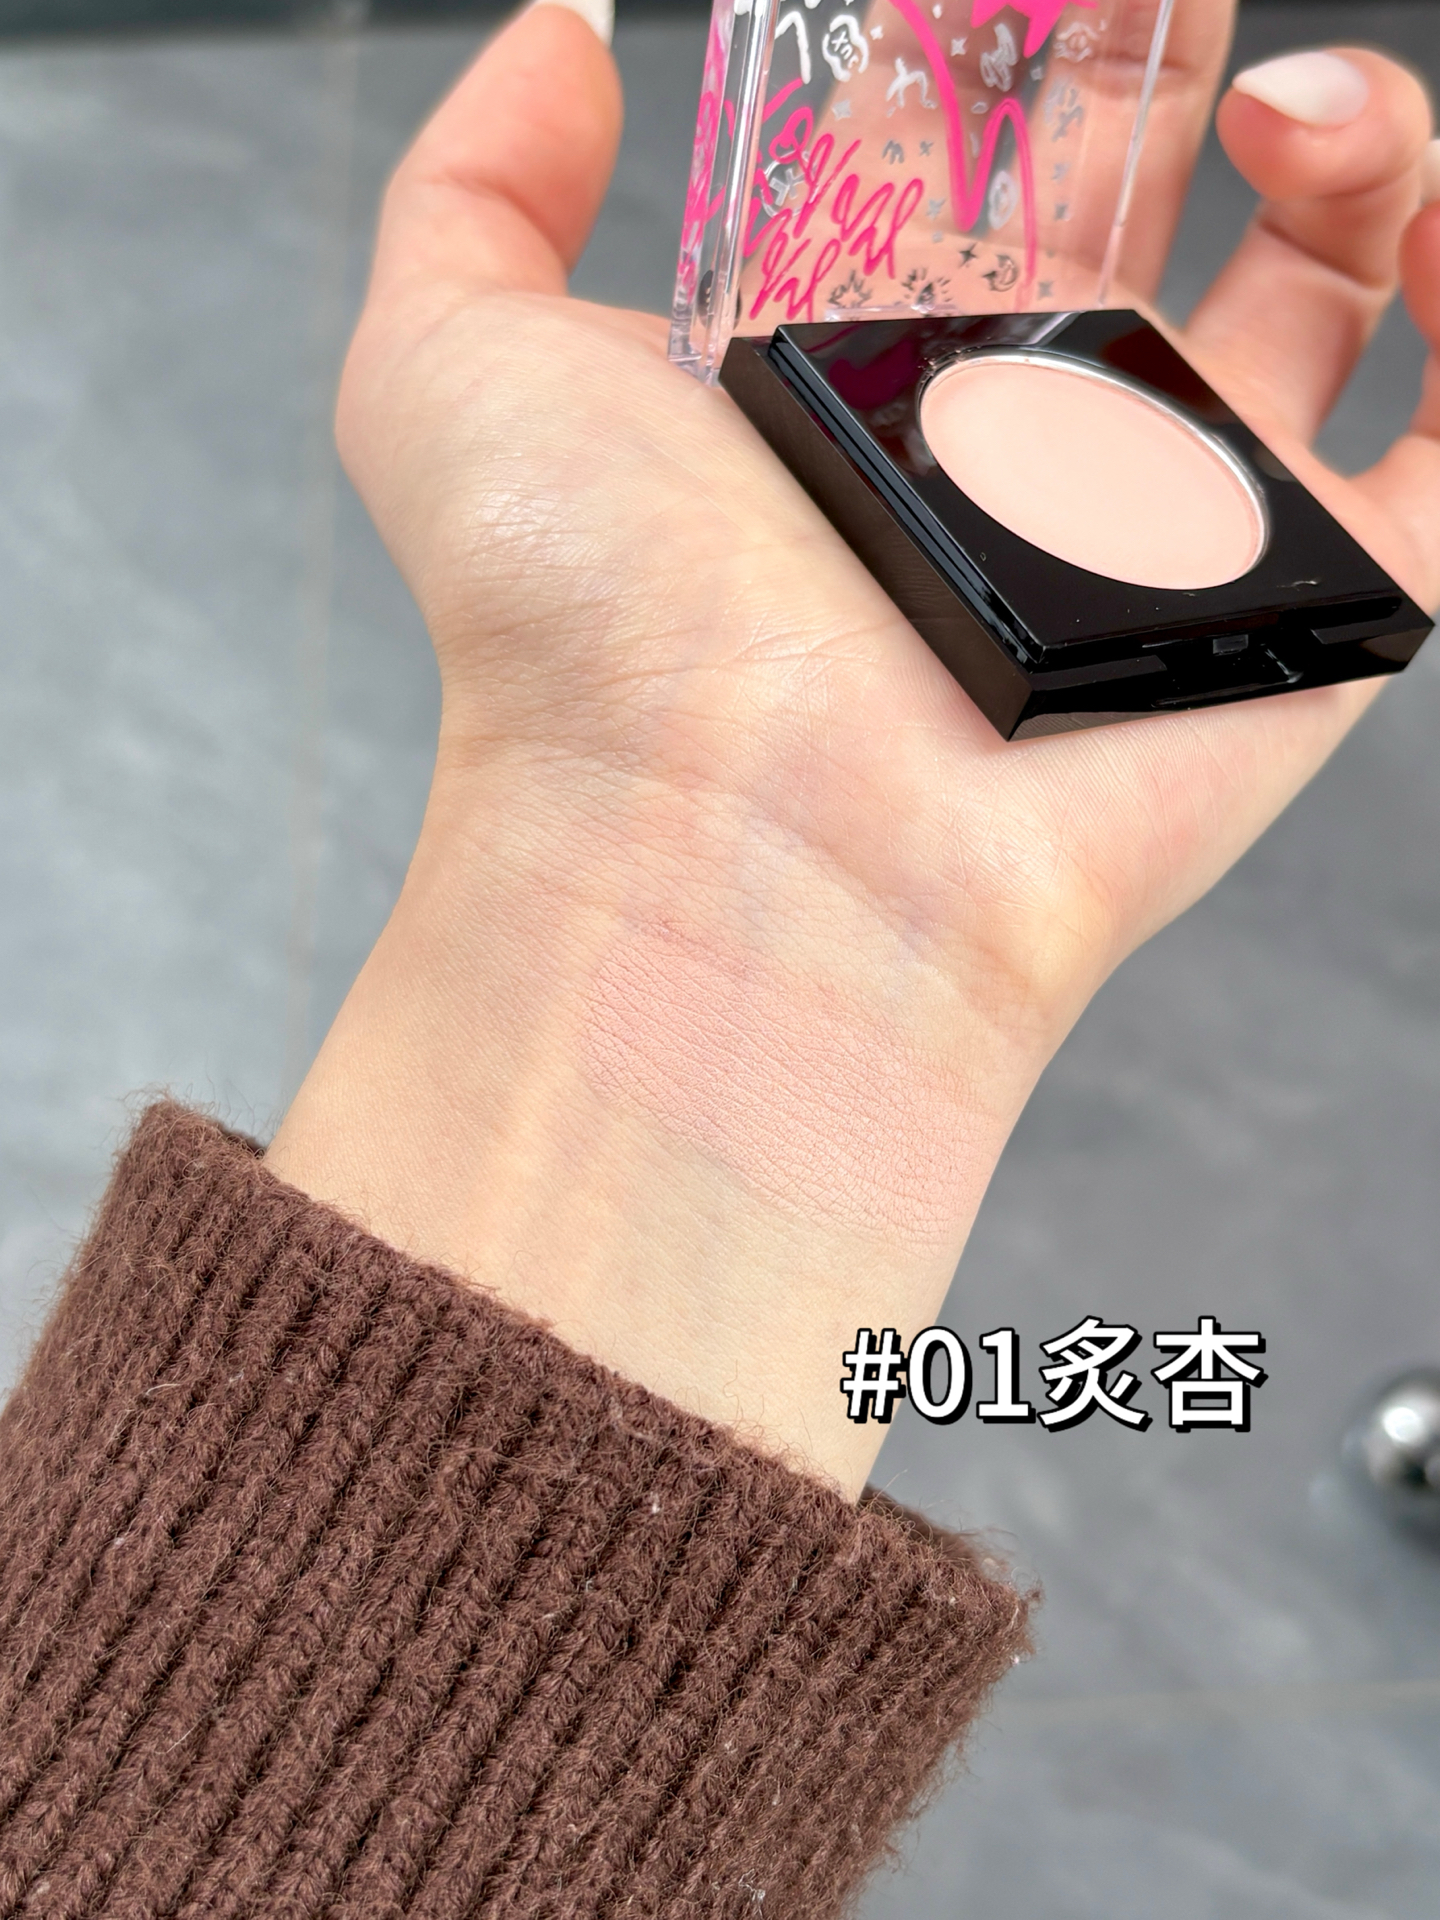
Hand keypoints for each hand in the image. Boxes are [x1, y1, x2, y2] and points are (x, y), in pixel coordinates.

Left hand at [267, 2, 1437, 1496]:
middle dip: (1167, 41)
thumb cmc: (590, 639)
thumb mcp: (450, 366)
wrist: (729, 852)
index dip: (995, 13)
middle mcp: (1019, 428)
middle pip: (1153, 180)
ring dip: (1349, 136)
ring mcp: (1169, 518)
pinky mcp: (1303, 611)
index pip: (970, 135)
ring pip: (1326, 284)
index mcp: (862, 356)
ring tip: (1282, 91)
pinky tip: (1430, 204)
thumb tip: (559, 31)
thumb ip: (478, 184)